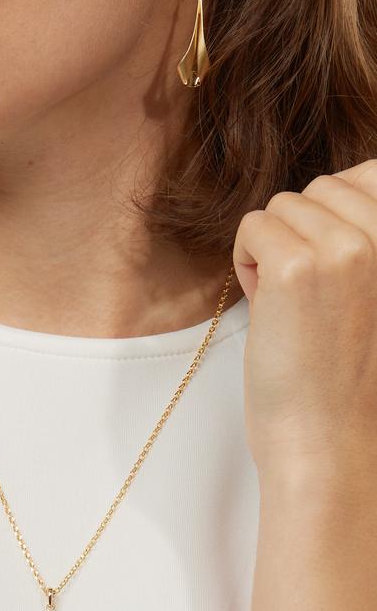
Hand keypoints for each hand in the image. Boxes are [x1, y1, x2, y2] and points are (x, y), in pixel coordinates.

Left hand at [232, 159, 376, 478]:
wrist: (331, 437)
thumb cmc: (346, 373)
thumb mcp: (374, 291)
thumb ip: (363, 240)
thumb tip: (337, 185)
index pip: (371, 173)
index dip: (334, 212)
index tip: (325, 264)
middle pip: (320, 188)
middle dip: (300, 232)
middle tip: (307, 293)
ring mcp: (347, 248)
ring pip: (282, 205)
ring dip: (272, 248)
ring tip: (291, 303)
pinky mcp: (298, 267)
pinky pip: (253, 226)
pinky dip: (247, 260)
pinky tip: (267, 304)